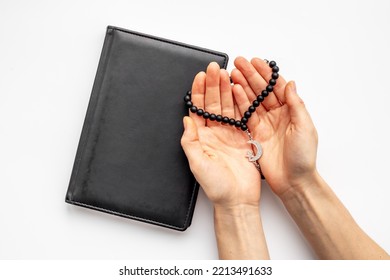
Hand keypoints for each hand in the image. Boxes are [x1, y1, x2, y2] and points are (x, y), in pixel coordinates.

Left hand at [181, 62, 261, 208]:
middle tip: (215, 68)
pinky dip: (240, 103)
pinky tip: (240, 90)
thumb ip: (190, 141)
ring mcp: (229, 134)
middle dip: (213, 85)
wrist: (237, 199)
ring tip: (227, 73)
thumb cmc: (216, 185)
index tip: (200, 76)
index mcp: (201, 138)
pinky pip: (240, 116)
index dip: (198, 92)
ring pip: (226, 107)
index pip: (198, 109)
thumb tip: (186, 119)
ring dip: (226, 90)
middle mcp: (214, 134)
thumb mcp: (198, 163)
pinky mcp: (243, 138)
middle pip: (212, 104)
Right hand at [231, 57, 318, 196]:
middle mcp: (277, 115)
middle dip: (250, 75)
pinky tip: (234, 92)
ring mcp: (265, 124)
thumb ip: (296, 105)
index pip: (277, 87)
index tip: (255, 62)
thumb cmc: (303, 157)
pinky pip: (246, 115)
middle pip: (262, 91)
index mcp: (291, 111)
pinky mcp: (255, 134)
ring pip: (252, 100)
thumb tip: (291, 83)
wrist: (293, 181)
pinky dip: (239, 103)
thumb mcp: (305, 128)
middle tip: (239, 63)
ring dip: (243, 86)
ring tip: (233, 74)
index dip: (266, 74)